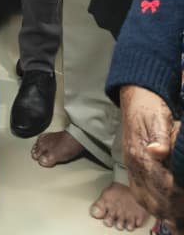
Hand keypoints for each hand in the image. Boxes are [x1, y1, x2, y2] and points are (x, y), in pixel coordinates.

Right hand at [121, 85, 182, 224]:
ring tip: (178, 214)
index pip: (163, 186)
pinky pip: (140, 194)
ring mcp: (132, 167)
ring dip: (163, 210)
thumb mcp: (160, 118)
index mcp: (141, 153)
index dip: (179, 196)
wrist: (136, 97)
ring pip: (146, 201)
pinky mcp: (132, 168)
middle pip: (154, 200)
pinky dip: (153, 205)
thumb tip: (158, 151)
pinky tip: (165, 208)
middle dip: (173, 209)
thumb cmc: (151, 107)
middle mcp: (134, 164)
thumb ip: (160, 137)